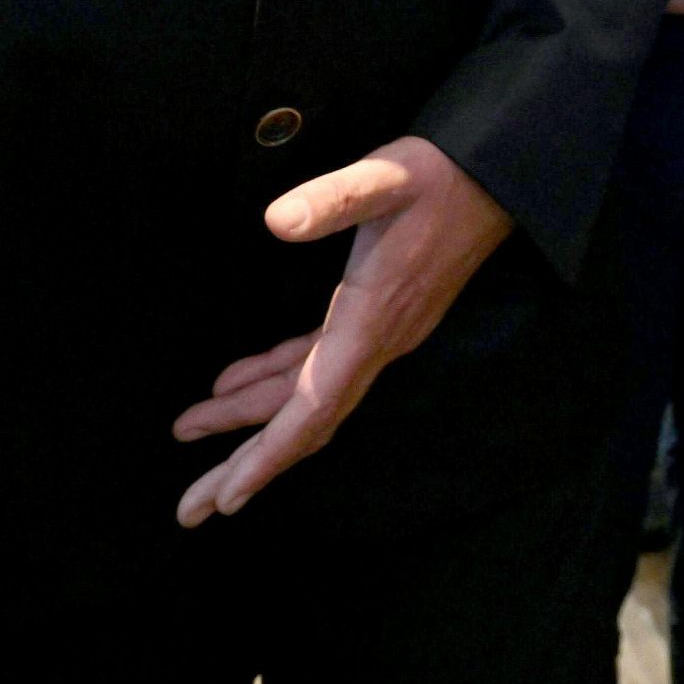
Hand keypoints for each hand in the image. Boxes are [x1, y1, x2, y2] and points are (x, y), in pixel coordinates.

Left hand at [172, 137, 511, 526]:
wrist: (494, 177)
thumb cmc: (437, 175)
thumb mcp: (384, 177)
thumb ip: (333, 199)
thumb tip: (277, 220)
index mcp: (371, 321)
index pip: (315, 407)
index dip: (269, 455)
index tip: (229, 498)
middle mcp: (377, 342)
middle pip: (306, 422)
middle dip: (247, 465)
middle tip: (191, 509)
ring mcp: (381, 334)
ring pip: (308, 396)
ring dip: (251, 420)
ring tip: (189, 429)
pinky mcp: (379, 317)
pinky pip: (319, 366)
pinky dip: (275, 378)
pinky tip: (235, 380)